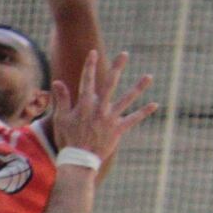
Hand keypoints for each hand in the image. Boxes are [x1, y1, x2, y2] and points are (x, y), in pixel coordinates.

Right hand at [45, 48, 156, 166]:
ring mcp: (111, 118)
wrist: (79, 160)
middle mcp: (100, 108)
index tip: (94, 52)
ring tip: (149, 76)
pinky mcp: (118, 129)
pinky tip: (155, 105)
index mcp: (84, 104)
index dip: (89, 65)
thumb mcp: (61, 118)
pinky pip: (133, 119)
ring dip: (139, 87)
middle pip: (110, 83)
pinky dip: (144, 112)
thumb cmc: (67, 139)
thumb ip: (62, 99)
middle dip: (117, 67)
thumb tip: (57, 82)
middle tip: (124, 54)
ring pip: (127, 99)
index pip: (86, 80)